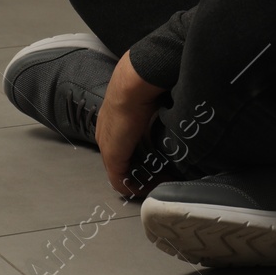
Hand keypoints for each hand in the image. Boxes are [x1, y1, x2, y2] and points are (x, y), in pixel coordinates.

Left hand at [96, 51, 165, 197]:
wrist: (133, 86)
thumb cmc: (142, 87)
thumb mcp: (147, 103)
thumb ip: (152, 114)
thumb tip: (169, 114)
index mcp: (112, 121)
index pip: (123, 145)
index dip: (139, 156)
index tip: (157, 161)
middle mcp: (106, 135)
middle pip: (121, 160)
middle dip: (141, 170)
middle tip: (161, 175)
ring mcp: (107, 147)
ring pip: (121, 172)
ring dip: (140, 179)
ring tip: (159, 182)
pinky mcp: (112, 157)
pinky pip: (120, 180)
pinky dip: (135, 187)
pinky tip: (149, 188)